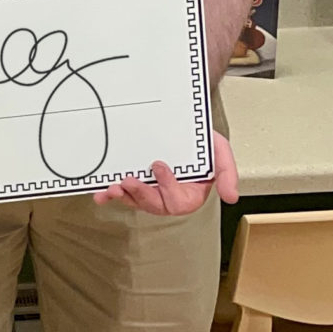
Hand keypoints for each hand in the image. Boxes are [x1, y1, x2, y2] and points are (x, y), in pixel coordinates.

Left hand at [93, 131, 238, 217]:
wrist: (183, 126)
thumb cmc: (201, 142)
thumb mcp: (220, 151)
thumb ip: (227, 173)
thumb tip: (231, 197)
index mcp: (191, 193)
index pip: (179, 200)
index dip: (168, 187)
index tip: (158, 165)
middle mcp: (169, 195)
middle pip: (156, 205)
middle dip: (141, 195)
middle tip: (128, 181)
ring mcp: (152, 190)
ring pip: (137, 201)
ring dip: (123, 196)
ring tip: (111, 188)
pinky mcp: (136, 182)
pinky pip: (124, 193)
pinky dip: (111, 195)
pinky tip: (101, 193)